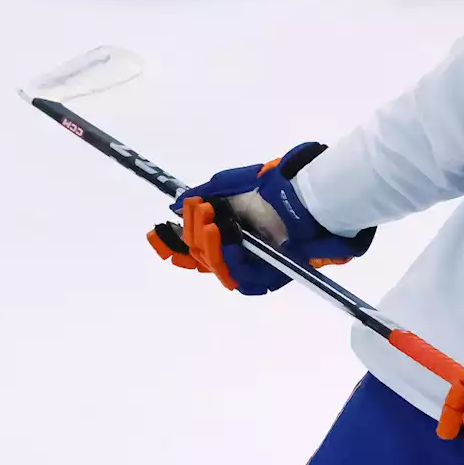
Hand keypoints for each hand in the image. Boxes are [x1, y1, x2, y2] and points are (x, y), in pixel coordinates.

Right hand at [147, 142, 374, 294]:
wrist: (304, 197)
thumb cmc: (271, 188)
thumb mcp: (231, 184)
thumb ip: (203, 195)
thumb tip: (176, 204)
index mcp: (223, 229)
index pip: (190, 244)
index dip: (171, 242)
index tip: (159, 232)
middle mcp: (233, 249)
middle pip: (199, 257)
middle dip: (194, 236)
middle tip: (202, 215)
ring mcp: (250, 263)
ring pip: (217, 268)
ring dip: (209, 248)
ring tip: (213, 226)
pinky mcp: (268, 275)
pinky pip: (243, 279)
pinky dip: (231, 261)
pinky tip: (228, 243)